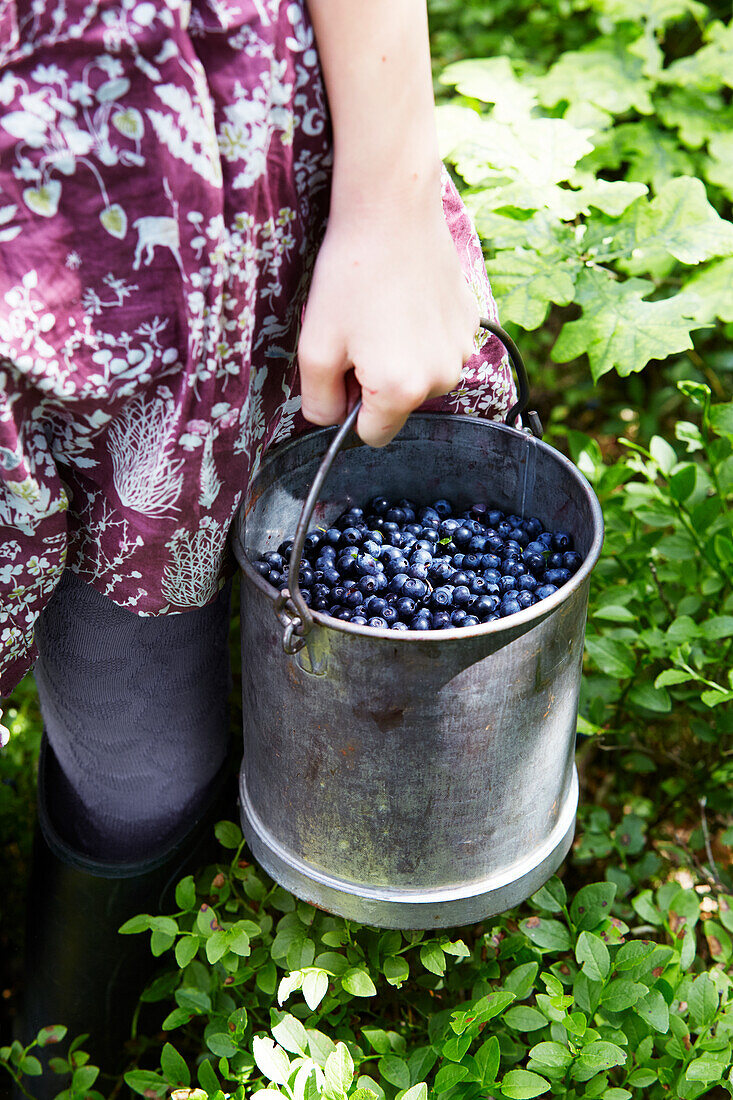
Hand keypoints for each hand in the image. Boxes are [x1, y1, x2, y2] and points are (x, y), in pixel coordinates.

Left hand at [298, 189, 479, 446]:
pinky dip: (422, 335)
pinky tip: (406, 299)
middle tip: (360, 332)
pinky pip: (439, 349)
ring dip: (401, 359)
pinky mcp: (472, 325)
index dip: (351, 409)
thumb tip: (330, 421)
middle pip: (398, 406)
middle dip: (377, 383)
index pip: (372, 436)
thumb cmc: (349, 278)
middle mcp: (441, 380)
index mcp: (400, 391)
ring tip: (383, 313)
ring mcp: (462, 352)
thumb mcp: (313, 349)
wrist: (392, 212)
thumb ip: (319, 401)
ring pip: (421, 378)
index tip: (343, 371)